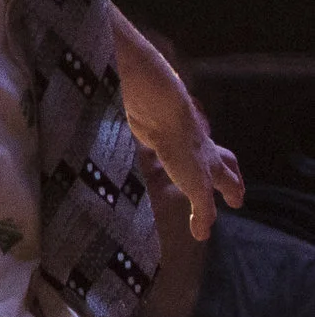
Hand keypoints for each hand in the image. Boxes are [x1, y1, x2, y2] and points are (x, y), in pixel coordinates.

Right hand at [118, 28, 243, 241]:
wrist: (159, 100)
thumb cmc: (143, 92)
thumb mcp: (128, 95)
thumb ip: (114, 96)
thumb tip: (82, 83)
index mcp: (184, 123)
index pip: (195, 135)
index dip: (195, 142)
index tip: (193, 149)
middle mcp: (198, 142)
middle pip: (222, 157)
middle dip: (229, 168)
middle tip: (233, 181)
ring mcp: (202, 162)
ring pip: (224, 178)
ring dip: (231, 189)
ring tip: (235, 202)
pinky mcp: (199, 182)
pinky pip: (204, 207)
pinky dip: (202, 220)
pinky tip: (200, 233)